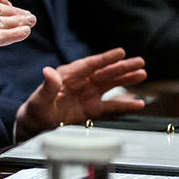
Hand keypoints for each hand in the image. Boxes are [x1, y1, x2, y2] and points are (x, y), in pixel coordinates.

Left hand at [15, 48, 147, 136]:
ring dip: (126, 80)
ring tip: (142, 74)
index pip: (90, 65)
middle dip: (122, 68)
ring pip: (111, 85)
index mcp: (69, 76)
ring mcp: (88, 95)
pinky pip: (111, 106)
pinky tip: (138, 103)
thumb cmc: (35, 109)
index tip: (120, 53)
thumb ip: (48, 86)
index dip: (105, 59)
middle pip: (104, 73)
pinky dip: (125, 105)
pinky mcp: (92, 109)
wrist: (36, 125)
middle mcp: (81, 83)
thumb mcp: (40, 98)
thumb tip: (49, 71)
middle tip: (140, 62)